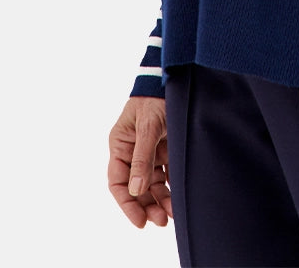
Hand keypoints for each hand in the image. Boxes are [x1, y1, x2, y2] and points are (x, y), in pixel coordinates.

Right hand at [108, 96, 174, 228]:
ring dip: (161, 199)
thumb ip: (142, 157)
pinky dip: (171, 186)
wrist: (175, 77)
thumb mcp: (147, 126)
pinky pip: (166, 173)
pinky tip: (180, 197)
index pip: (118, 182)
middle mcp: (133, 151)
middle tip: (161, 221)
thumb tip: (136, 189)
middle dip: (147, 205)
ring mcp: (150, 150)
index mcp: (120, 145)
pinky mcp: (166, 148)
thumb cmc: (155, 97)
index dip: (128, 203)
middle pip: (136, 187)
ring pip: (152, 183)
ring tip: (174, 214)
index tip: (140, 221)